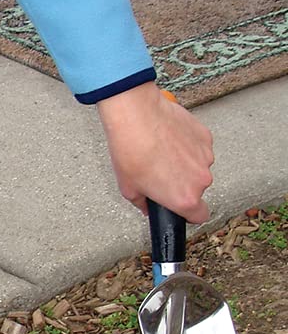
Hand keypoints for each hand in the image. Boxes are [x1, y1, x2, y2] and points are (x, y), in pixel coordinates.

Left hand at [97, 82, 213, 223]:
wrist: (138, 117)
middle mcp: (200, 179)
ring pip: (197, 167)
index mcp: (184, 198)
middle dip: (179, 185)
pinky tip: (168, 141)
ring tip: (160, 154)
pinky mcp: (206, 137)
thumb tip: (147, 206)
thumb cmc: (131, 151)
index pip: (199, 216)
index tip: (180, 209)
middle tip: (158, 174)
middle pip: (195, 189)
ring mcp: (206, 157)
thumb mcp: (129, 188)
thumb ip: (143, 203)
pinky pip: (198, 148)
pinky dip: (186, 147)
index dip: (188, 214)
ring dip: (183, 164)